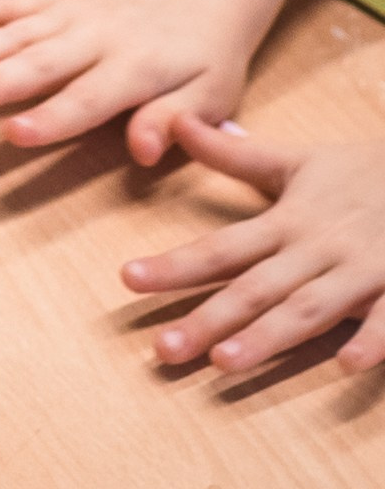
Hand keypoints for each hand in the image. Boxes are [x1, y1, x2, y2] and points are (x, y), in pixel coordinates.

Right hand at [0, 0, 258, 156]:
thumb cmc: (207, 58)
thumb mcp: (212, 96)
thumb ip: (175, 120)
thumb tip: (143, 152)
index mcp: (138, 67)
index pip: (89, 97)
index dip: (52, 117)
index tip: (15, 134)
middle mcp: (99, 36)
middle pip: (43, 63)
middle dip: (0, 83)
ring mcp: (74, 13)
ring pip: (22, 31)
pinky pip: (16, 2)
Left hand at [122, 115, 384, 372]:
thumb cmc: (363, 173)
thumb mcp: (297, 160)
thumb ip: (235, 156)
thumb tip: (177, 123)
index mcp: (287, 222)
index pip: (220, 248)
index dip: (173, 265)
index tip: (128, 280)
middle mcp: (316, 248)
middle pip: (254, 288)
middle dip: (208, 320)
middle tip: (162, 350)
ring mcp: (360, 270)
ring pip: (309, 309)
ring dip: (270, 336)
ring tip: (226, 363)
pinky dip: (370, 340)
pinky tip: (346, 365)